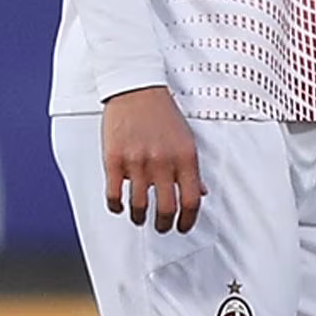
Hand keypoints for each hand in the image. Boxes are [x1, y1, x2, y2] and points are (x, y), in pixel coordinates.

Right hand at [101, 84, 202, 229]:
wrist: (135, 89)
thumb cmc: (161, 112)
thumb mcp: (186, 138)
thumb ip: (192, 168)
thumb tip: (200, 191)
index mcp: (185, 157)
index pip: (191, 200)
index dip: (188, 220)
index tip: (183, 226)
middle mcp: (163, 162)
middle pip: (166, 209)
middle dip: (164, 224)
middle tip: (161, 227)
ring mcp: (137, 162)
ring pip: (139, 206)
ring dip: (140, 217)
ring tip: (140, 217)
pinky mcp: (114, 160)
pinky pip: (114, 195)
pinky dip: (117, 206)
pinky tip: (120, 205)